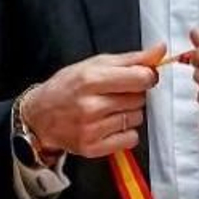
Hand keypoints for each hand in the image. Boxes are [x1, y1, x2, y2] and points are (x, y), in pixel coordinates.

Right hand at [22, 43, 164, 158]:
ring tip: (108, 110)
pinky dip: (125, 132)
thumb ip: (130, 59)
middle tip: (114, 94)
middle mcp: (91, 105)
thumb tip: (160, 50)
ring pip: (137, 118)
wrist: (38, 116)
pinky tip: (109, 125)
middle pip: (140, 99)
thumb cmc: (67, 87)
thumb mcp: (93, 65)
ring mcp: (91, 129)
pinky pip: (130, 138)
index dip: (146, 77)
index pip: (141, 78)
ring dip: (129, 113)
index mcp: (91, 79)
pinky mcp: (92, 147)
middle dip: (133, 95)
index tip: (138, 77)